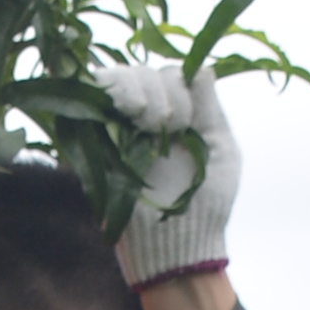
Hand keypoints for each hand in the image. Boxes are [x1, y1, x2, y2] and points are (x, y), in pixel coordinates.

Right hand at [95, 58, 239, 286]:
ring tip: (144, 120)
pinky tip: (122, 109)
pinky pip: (88, 100)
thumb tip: (204, 66)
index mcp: (180, 114)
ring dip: (132, 88)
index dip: (176, 87)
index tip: (183, 120)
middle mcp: (148, 116)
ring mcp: (119, 127)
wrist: (177, 243)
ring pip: (117, 77)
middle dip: (155, 90)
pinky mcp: (94, 142)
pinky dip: (104, 91)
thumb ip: (211, 108)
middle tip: (163, 124)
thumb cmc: (208, 202)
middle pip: (142, 71)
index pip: (171, 74)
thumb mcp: (221, 149)